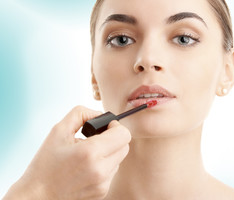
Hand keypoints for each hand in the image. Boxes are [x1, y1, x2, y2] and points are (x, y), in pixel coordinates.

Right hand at [4, 106, 130, 199]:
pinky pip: (112, 172)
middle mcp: (100, 170)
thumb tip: (100, 114)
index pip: (124, 134)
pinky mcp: (102, 193)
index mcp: (90, 152)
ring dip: (109, 153)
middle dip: (114, 138)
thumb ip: (81, 114)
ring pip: (119, 159)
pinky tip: (87, 167)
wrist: (37, 196)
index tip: (105, 127)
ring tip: (88, 155)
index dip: (116, 126)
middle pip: (125, 146)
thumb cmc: (45, 164)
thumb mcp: (58, 131)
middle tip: (97, 139)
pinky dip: (104, 166)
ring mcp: (103, 184)